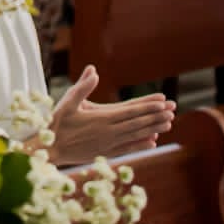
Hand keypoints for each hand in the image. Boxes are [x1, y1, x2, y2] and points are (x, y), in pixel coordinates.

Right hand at [48, 66, 175, 166]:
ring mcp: (108, 144)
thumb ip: (82, 86)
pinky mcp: (105, 153)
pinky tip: (152, 142)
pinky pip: (128, 148)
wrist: (50, 148)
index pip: (130, 110)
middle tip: (173, 110)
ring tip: (168, 124)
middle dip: (156, 116)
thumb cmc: (57, 122)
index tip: (162, 102)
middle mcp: (108, 132)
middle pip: (137, 123)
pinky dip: (141, 144)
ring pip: (135, 135)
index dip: (147, 106)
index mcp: (101, 118)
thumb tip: (93, 70)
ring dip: (153, 128)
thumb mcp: (68, 100)